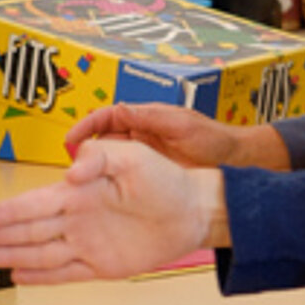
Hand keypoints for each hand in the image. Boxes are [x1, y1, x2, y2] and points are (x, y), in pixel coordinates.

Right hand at [0, 140, 224, 283]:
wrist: (193, 210)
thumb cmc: (166, 179)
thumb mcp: (133, 156)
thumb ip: (99, 158)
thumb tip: (70, 170)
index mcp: (80, 192)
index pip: (34, 204)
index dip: (7, 212)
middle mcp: (78, 218)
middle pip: (28, 231)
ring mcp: (88, 244)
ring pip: (39, 253)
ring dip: (10, 255)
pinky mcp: (102, 266)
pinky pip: (64, 273)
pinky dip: (40, 277)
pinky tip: (18, 275)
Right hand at [63, 104, 287, 168]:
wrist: (234, 162)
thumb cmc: (213, 139)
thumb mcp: (181, 125)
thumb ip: (151, 117)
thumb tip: (118, 109)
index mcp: (146, 117)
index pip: (106, 117)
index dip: (85, 126)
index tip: (70, 139)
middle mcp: (141, 134)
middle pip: (102, 139)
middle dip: (84, 151)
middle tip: (70, 167)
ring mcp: (145, 155)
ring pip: (110, 160)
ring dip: (94, 170)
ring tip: (79, 184)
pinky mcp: (150, 174)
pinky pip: (123, 176)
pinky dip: (110, 183)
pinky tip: (102, 195)